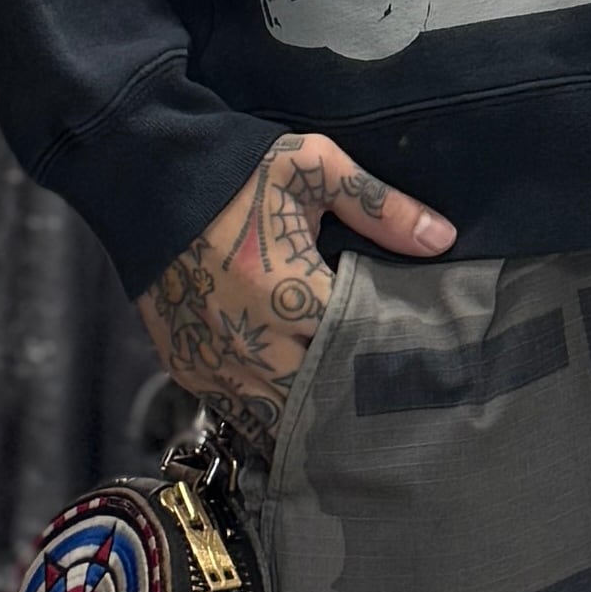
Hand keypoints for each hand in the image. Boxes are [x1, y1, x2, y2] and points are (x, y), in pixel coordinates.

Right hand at [138, 133, 454, 451]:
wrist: (146, 174)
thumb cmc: (238, 169)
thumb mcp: (314, 168)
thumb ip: (379, 206)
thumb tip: (443, 237)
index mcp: (288, 291)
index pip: (354, 353)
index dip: (384, 364)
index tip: (415, 371)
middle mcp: (250, 340)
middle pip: (315, 404)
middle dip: (347, 407)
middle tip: (383, 408)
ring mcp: (213, 361)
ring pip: (273, 422)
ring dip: (305, 421)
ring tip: (340, 418)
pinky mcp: (186, 367)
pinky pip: (234, 413)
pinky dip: (262, 414)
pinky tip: (289, 405)